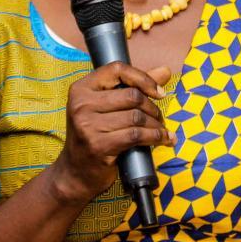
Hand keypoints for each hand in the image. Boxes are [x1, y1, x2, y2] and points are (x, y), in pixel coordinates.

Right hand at [50, 62, 173, 204]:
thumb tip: (165, 70)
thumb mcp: (106, 107)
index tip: (158, 92)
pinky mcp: (98, 146)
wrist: (75, 171)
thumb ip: (134, 86)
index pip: (117, 69)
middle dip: (152, 107)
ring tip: (161, 131)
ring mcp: (87, 126)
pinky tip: (162, 139)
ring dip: (156, 125)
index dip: (143, 78)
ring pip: (136, 117)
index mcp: (81, 89)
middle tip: (158, 118)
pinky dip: (155, 137)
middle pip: (132, 96)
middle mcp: (81, 104)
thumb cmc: (94, 135)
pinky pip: (136, 135)